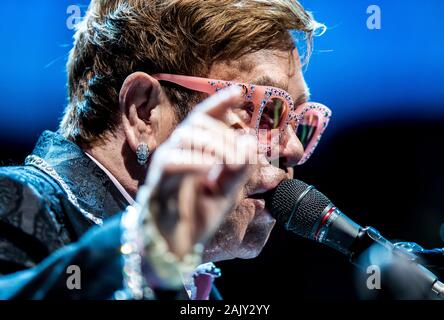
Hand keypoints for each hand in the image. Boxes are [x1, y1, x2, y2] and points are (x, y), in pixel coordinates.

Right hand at [137, 86, 255, 258]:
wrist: (174, 247)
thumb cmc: (195, 216)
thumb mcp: (226, 192)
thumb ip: (238, 169)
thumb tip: (252, 144)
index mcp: (191, 151)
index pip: (204, 119)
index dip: (219, 103)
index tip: (238, 92)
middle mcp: (175, 151)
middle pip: (198, 123)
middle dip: (226, 135)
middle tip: (243, 156)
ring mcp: (164, 164)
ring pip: (187, 136)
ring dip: (215, 145)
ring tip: (231, 162)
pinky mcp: (157, 181)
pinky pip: (174, 162)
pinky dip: (196, 161)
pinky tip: (212, 167)